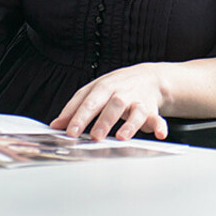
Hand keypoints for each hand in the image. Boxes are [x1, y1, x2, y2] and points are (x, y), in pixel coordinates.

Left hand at [50, 64, 168, 141]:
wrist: (149, 78)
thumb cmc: (116, 87)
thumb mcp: (93, 92)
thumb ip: (74, 108)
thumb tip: (56, 125)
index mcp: (103, 88)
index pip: (89, 102)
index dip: (79, 117)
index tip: (70, 131)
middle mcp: (121, 94)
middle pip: (113, 105)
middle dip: (104, 121)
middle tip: (95, 137)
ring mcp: (138, 102)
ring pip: (135, 111)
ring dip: (130, 124)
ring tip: (122, 137)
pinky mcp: (152, 110)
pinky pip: (157, 118)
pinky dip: (159, 126)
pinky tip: (160, 134)